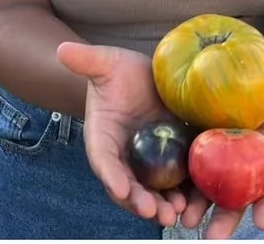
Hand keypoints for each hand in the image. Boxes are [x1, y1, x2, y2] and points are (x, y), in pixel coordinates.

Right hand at [56, 41, 200, 228]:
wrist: (147, 79)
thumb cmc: (120, 73)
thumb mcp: (107, 64)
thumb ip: (88, 61)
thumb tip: (63, 50)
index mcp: (104, 139)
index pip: (105, 161)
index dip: (111, 176)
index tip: (120, 188)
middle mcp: (126, 157)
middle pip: (131, 186)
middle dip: (142, 202)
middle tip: (157, 213)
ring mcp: (151, 161)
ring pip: (156, 190)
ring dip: (166, 204)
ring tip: (178, 213)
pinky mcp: (176, 158)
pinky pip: (180, 180)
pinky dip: (188, 193)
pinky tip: (200, 202)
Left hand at [192, 67, 263, 238]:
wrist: (253, 68)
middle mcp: (243, 158)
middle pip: (234, 194)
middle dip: (224, 218)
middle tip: (211, 238)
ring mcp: (217, 150)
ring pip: (205, 184)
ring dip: (196, 204)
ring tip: (183, 220)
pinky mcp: (195, 137)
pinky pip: (184, 160)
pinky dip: (176, 178)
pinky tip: (164, 191)